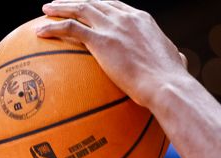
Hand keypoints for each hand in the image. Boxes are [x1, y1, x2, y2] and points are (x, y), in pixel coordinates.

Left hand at [37, 1, 188, 107]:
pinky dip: (53, 27)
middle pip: (96, 3)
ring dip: (60, 7)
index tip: (89, 8)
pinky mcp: (101, 41)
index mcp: (143, 21)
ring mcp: (113, 27)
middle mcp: (127, 18)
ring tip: (45, 11)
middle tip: (60, 4)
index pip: (117, 6)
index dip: (101, 5)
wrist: (167, 86)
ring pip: (80, 9)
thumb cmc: (173, 83)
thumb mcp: (177, 64)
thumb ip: (174, 59)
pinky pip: (70, 29)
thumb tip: (181, 63)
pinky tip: (39, 32)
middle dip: (76, 2)